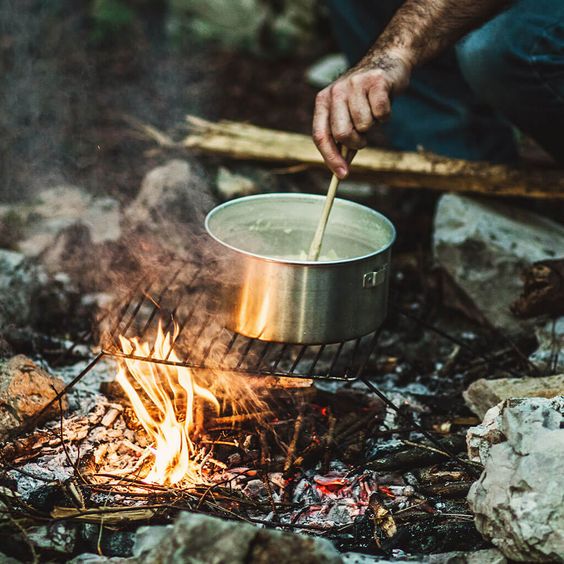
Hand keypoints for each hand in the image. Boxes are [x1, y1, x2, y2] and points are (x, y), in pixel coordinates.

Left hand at [312, 52, 411, 178]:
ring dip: (373, 126)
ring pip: (364, 125)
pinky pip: (381, 114)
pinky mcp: (376, 81)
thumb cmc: (365, 97)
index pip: (320, 136)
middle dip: (356, 143)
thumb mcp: (349, 115)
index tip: (341, 175)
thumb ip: (343, 141)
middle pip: (342, 134)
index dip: (330, 158)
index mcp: (323, 101)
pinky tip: (384, 102)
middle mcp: (335, 92)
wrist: (387, 61)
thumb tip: (341, 171)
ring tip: (373, 112)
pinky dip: (386, 116)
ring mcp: (354, 84)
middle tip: (363, 138)